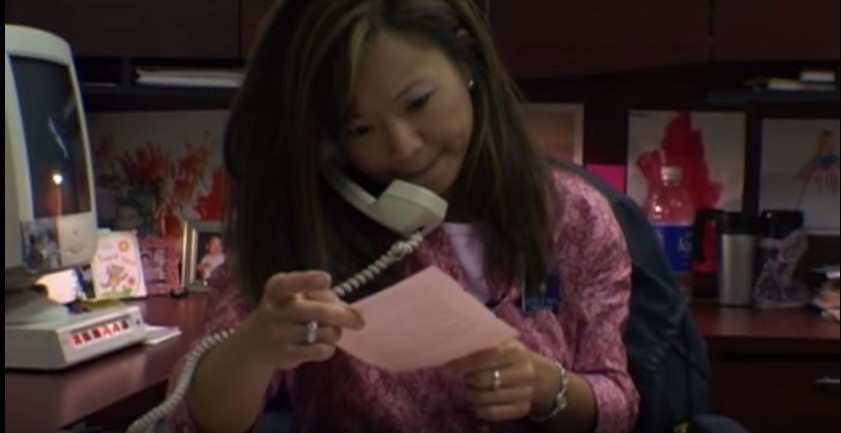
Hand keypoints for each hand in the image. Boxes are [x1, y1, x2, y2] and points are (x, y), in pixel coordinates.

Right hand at [239, 271, 363, 370]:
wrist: (256, 343)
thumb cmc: (287, 311)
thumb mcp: (295, 295)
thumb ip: (321, 297)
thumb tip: (351, 313)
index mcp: (276, 288)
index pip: (291, 283)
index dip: (309, 281)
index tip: (326, 279)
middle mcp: (274, 310)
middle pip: (318, 312)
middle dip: (343, 316)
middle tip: (359, 321)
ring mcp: (278, 334)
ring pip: (324, 333)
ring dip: (335, 332)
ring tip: (331, 331)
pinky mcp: (285, 355)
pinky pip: (320, 351)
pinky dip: (329, 347)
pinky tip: (323, 344)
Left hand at [448, 339, 541, 421]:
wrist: (541, 378)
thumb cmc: (514, 357)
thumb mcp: (505, 344)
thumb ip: (483, 342)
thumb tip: (454, 343)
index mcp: (515, 351)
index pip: (482, 357)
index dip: (462, 362)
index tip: (449, 363)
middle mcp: (522, 372)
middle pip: (481, 380)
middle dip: (467, 378)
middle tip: (464, 375)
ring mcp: (523, 393)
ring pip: (483, 398)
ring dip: (471, 393)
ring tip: (471, 386)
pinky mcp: (520, 409)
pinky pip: (491, 413)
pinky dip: (479, 408)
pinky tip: (479, 401)